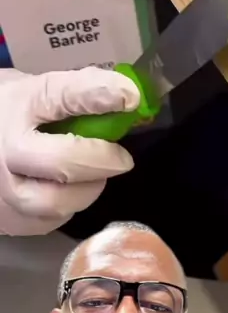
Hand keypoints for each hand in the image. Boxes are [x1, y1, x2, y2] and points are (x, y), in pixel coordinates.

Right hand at [0, 67, 139, 234]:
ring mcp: (2, 188)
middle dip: (101, 161)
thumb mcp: (32, 91)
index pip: (62, 95)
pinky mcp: (7, 219)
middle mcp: (6, 147)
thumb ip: (73, 93)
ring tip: (90, 176)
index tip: (130, 98)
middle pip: (63, 163)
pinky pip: (49, 221)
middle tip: (121, 159)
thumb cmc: (9, 115)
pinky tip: (66, 191)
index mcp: (19, 103)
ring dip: (86, 189)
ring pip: (57, 202)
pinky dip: (67, 206)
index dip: (99, 95)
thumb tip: (127, 97)